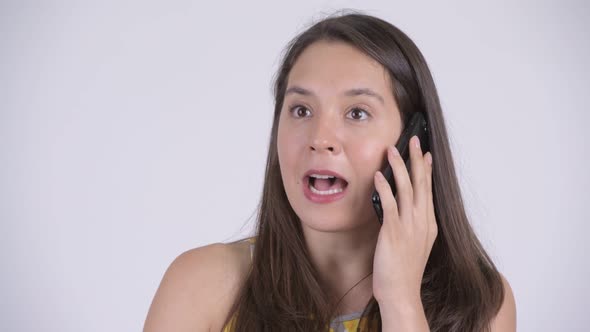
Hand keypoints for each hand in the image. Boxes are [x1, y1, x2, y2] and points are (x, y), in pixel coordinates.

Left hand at [372, 135, 436, 307]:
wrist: (401, 293)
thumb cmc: (403, 271)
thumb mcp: (413, 244)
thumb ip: (410, 224)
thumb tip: (400, 207)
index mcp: (428, 224)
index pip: (429, 190)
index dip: (427, 170)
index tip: (426, 154)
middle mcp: (422, 222)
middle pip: (421, 184)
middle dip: (417, 160)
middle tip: (413, 140)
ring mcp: (410, 227)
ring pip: (407, 190)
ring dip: (399, 167)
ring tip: (392, 149)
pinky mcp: (394, 233)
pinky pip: (390, 206)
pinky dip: (385, 189)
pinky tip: (379, 176)